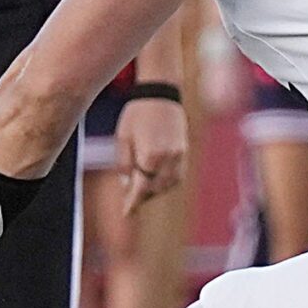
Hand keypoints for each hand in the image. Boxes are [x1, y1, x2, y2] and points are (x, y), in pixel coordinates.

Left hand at [114, 96, 186, 215]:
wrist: (161, 94)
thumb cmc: (137, 114)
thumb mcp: (123, 139)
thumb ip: (124, 165)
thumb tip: (128, 186)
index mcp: (151, 156)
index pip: (141, 188)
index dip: (132, 202)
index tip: (126, 213)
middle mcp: (168, 159)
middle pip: (155, 189)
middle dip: (143, 196)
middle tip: (130, 201)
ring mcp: (180, 156)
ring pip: (168, 185)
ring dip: (155, 190)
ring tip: (141, 189)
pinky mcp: (185, 152)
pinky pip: (177, 176)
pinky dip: (166, 182)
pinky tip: (155, 179)